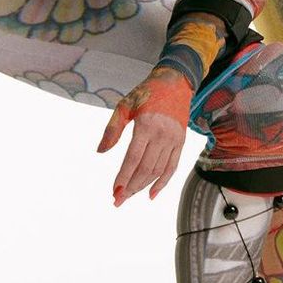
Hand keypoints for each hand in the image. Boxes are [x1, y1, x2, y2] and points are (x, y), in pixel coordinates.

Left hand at [98, 67, 190, 204]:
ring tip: (129, 196)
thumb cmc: (147, 92)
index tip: (114, 191)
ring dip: (142, 187)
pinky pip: (172, 167)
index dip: (123, 177)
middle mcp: (162, 135)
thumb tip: (100, 152)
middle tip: (117, 200)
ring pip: (158, 171)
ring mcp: (174, 140)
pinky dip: (163, 183)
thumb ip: (112, 129)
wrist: (176, 82)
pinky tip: (151, 194)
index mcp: (146, 125)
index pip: (133, 158)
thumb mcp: (125, 105)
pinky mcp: (181, 142)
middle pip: (145, 169)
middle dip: (130, 187)